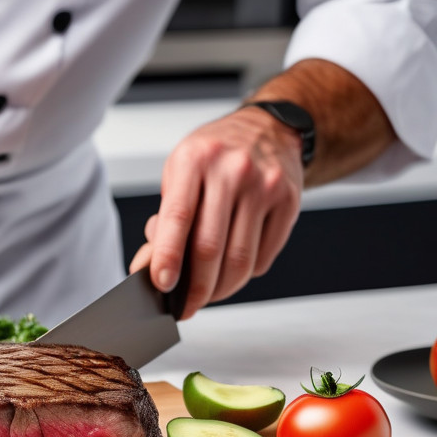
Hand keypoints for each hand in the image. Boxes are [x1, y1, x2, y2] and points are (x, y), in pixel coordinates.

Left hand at [129, 105, 303, 318]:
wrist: (268, 128)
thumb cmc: (214, 156)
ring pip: (241, 260)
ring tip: (208, 295)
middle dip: (195, 289)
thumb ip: (164, 220)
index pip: (178, 218)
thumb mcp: (179, 174)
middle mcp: (232, 170)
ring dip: (221, 289)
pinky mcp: (289, 202)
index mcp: (195, 160)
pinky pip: (263, 257)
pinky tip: (234, 268)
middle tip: (185, 307)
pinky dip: (245, 274)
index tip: (162, 285)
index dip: (168, 257)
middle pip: (211, 248)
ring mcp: (265, 186)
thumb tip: (147, 268)